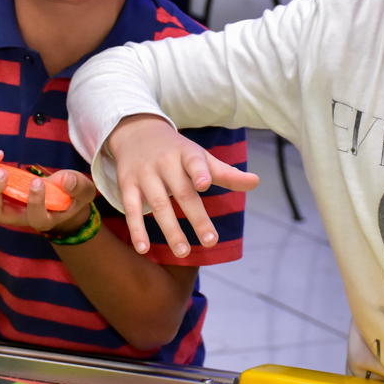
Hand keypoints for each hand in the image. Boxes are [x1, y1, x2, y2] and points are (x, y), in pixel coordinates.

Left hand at [0, 150, 96, 234]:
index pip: (35, 217)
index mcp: (42, 219)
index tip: (38, 181)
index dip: (34, 202)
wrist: (60, 198)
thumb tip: (65, 181)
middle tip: (2, 171)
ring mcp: (4, 203)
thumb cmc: (71, 196)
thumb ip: (77, 187)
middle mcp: (18, 215)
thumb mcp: (83, 191)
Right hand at [108, 114, 259, 256]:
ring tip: (183, 252)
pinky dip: (137, 229)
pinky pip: (131, 209)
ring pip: (158, 204)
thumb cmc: (177, 151)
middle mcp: (165, 163)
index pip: (195, 162)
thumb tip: (256, 182)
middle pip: (182, 192)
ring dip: (170, 230)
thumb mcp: (201, 157)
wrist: (136, 131)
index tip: (204, 185)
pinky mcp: (127, 185)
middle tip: (210, 241)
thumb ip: (226, 174)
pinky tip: (143, 248)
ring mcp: (145, 174)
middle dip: (196, 218)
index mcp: (187, 154)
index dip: (199, 172)